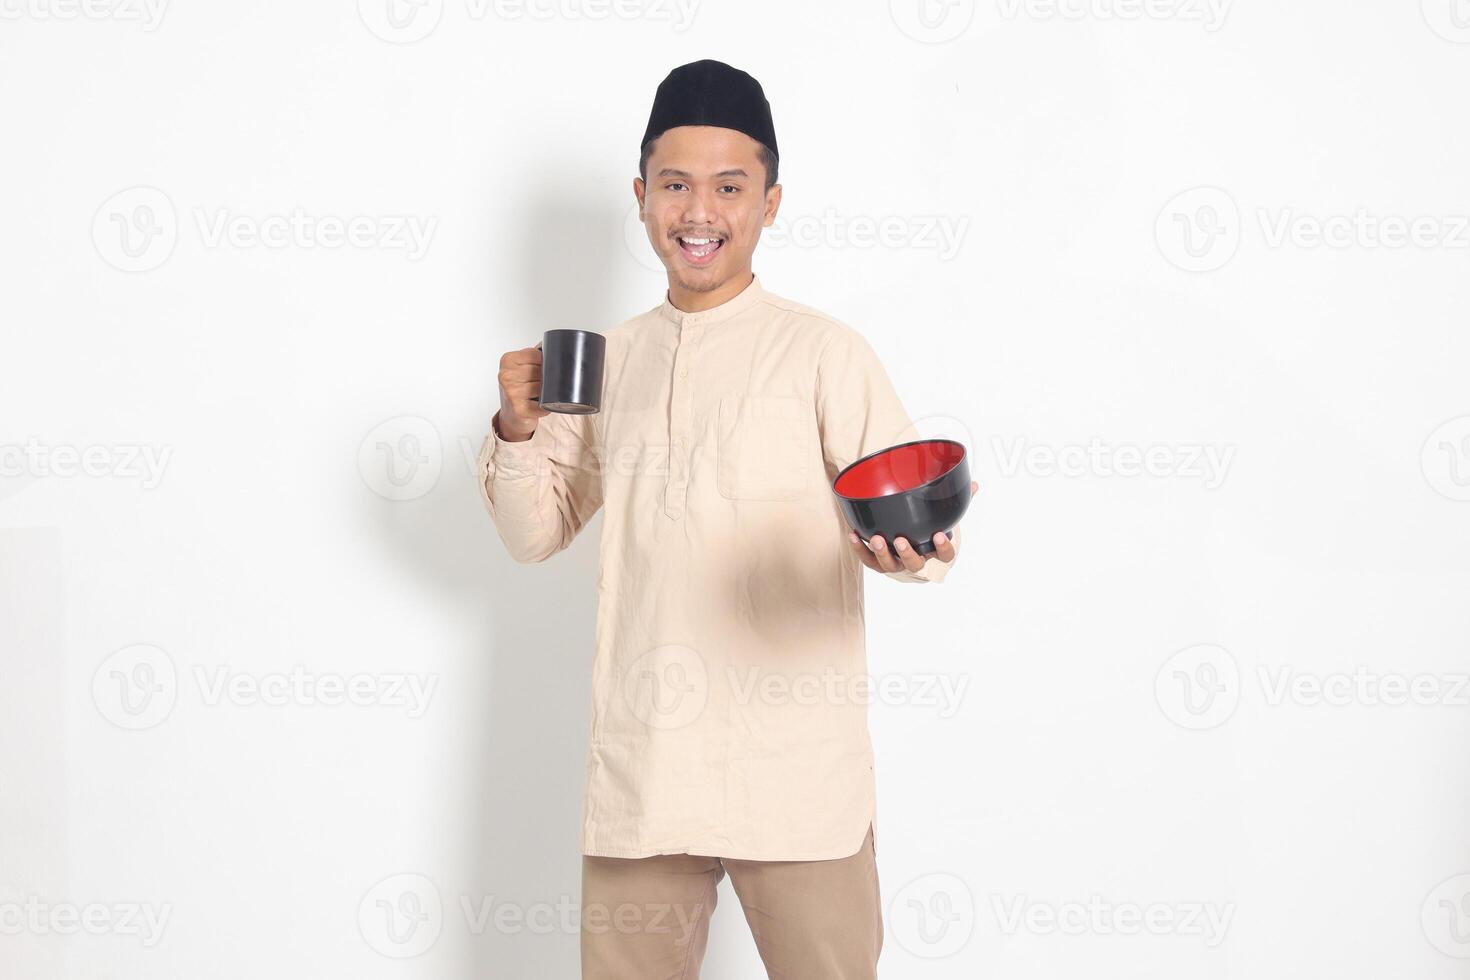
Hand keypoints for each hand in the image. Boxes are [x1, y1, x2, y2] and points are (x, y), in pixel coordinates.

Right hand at [496, 342, 550, 440]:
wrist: (511, 415)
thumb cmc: (518, 389)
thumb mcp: (521, 368)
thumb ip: (534, 354)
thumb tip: (555, 341)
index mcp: (507, 360)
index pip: (536, 354)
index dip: (544, 362)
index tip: (541, 369)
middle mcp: (506, 375)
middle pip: (540, 371)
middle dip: (546, 379)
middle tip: (539, 385)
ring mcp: (511, 392)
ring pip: (543, 387)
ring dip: (546, 393)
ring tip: (538, 395)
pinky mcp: (519, 409)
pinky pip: (543, 405)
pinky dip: (546, 407)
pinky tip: (540, 406)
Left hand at [847, 480, 977, 573]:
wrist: (909, 544)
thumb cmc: (928, 527)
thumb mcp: (942, 514)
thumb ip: (958, 500)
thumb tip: (974, 484)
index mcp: (933, 551)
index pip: (945, 556)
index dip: (943, 549)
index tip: (939, 535)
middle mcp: (915, 561)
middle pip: (914, 565)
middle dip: (907, 553)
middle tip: (899, 540)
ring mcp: (896, 564)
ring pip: (889, 565)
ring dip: (881, 553)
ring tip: (876, 538)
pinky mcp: (878, 562)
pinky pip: (868, 559)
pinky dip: (859, 548)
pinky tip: (853, 534)